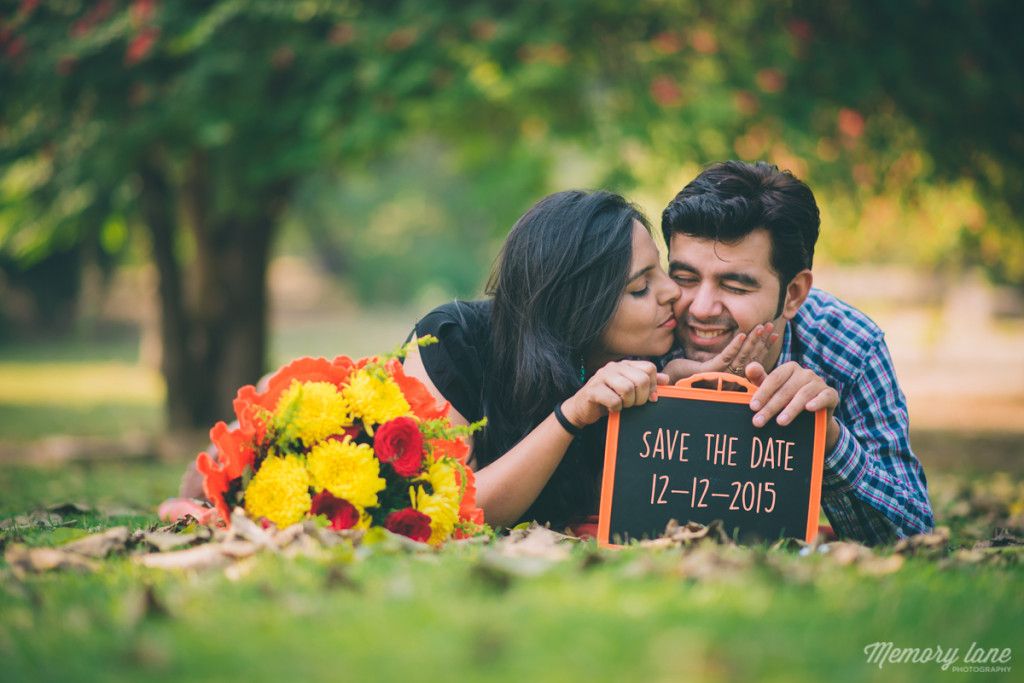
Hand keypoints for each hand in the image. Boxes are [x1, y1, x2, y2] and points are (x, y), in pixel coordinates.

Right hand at [561, 360, 667, 426]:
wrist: (581, 409)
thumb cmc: (608, 399)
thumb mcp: (629, 390)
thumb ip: (647, 383)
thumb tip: (666, 379)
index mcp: (624, 365)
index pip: (649, 368)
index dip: (653, 385)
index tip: (649, 397)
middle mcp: (613, 367)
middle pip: (641, 379)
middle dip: (642, 397)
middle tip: (635, 404)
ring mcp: (601, 377)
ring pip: (628, 389)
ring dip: (629, 403)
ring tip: (623, 406)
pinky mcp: (593, 390)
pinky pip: (614, 400)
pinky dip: (616, 408)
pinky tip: (612, 408)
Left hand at [662, 322, 778, 382]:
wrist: (669, 381)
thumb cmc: (687, 373)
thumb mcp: (708, 362)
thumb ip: (723, 357)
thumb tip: (737, 343)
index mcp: (731, 378)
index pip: (753, 361)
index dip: (764, 347)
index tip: (773, 334)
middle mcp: (729, 380)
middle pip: (751, 358)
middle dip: (762, 341)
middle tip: (770, 325)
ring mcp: (721, 377)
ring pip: (742, 357)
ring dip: (753, 340)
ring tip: (761, 326)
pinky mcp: (710, 372)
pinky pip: (725, 357)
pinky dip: (734, 345)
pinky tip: (742, 334)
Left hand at [745, 361, 840, 448]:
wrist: (813, 417)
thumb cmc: (788, 400)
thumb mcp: (773, 391)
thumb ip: (760, 379)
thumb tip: (750, 367)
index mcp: (790, 368)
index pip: (774, 378)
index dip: (763, 393)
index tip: (752, 407)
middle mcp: (805, 373)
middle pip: (786, 389)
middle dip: (771, 407)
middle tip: (759, 421)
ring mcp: (819, 383)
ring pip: (803, 394)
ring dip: (791, 409)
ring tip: (780, 422)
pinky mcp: (831, 394)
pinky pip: (825, 396)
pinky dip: (817, 402)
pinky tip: (809, 409)